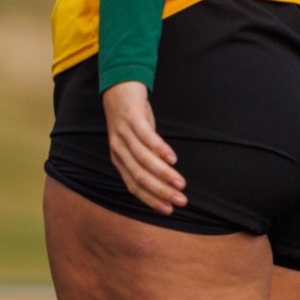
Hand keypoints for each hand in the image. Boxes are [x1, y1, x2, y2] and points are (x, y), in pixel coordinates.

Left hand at [102, 80, 185, 213]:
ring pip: (143, 158)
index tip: (169, 211)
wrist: (119, 88)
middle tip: (181, 201)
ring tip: (181, 184)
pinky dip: (159, 149)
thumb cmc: (132, 121)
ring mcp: (123, 133)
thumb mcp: (138, 144)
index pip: (133, 185)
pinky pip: (145, 136)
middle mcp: (118, 148)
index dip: (151, 199)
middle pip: (139, 175)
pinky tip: (172, 158)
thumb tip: (165, 182)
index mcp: (119, 158)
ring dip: (163, 173)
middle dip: (161, 191)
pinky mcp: (131, 118)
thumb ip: (148, 161)